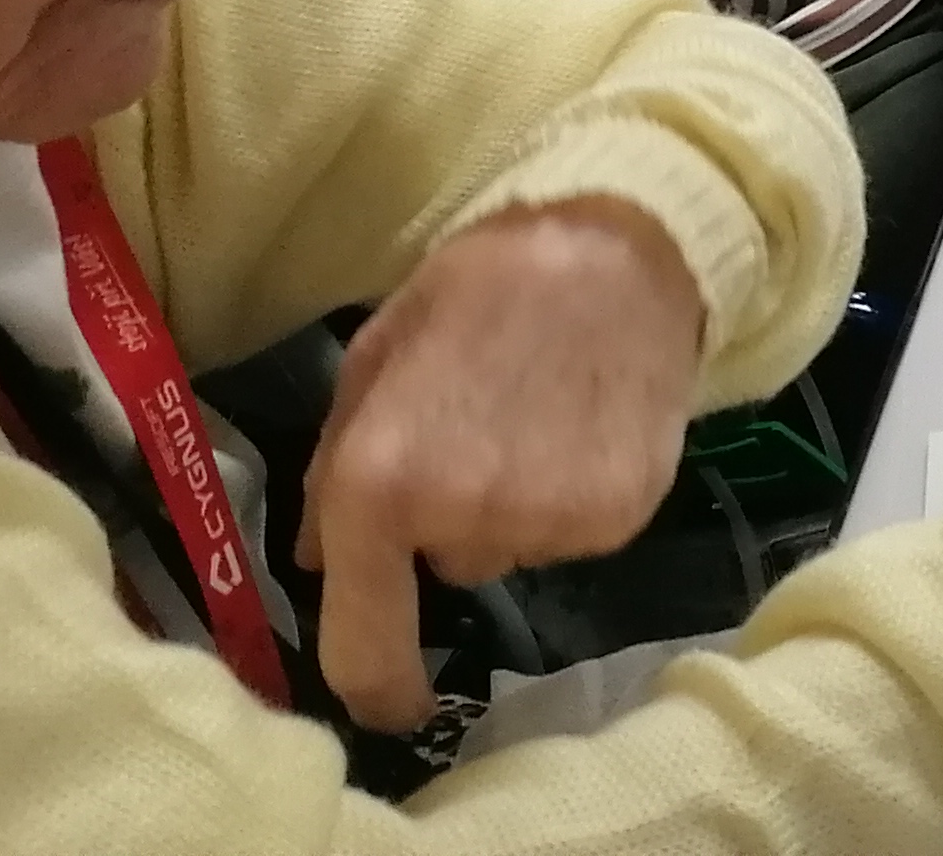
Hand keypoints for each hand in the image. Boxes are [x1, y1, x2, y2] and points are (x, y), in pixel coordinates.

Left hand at [300, 201, 703, 730]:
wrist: (621, 246)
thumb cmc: (481, 287)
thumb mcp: (379, 353)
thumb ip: (335, 464)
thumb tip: (320, 560)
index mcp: (381, 485)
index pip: (363, 649)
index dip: (373, 690)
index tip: (392, 697)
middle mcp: (465, 522)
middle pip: (449, 571)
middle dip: (450, 524)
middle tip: (478, 434)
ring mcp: (551, 525)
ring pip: (515, 549)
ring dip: (515, 506)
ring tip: (538, 415)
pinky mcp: (622, 516)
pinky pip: (576, 534)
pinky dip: (576, 495)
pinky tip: (586, 422)